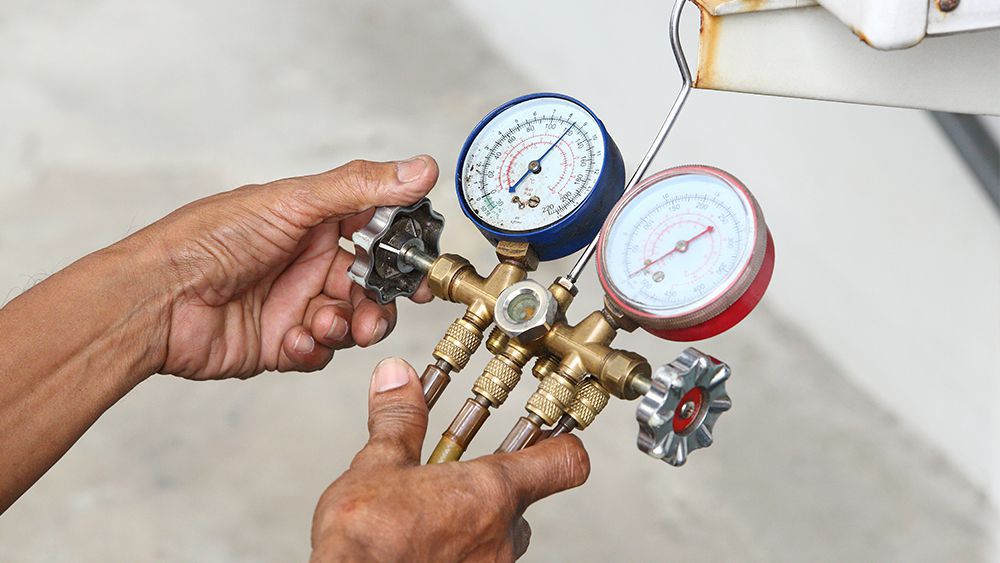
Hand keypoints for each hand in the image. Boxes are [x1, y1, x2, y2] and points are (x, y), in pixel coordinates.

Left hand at [127, 156, 437, 379]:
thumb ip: (362, 189)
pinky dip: (315, 349)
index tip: (423, 265)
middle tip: (378, 309)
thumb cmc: (209, 239)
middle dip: (381, 300)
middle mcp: (307, 262)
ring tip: (326, 323)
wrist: (155, 300)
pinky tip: (294, 339)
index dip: (403, 249)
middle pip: (372, 285)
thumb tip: (422, 168)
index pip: (376, 231)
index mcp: (313, 222)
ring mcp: (295, 304)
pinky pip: (320, 353)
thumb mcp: (292, 203)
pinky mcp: (281, 345)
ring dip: (349, 325)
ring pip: (352, 322)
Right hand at [311, 358, 589, 561]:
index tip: (552, 430)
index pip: (566, 462)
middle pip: (524, 502)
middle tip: (461, 477)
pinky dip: (458, 550)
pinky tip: (423, 543)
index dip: (562, 442)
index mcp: (491, 492)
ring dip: (475, 521)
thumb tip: (398, 379)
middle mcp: (501, 536)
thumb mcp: (378, 465)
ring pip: (499, 537)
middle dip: (494, 489)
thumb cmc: (365, 541)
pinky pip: (477, 561)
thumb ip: (399, 419)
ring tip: (433, 512)